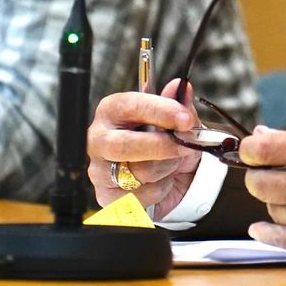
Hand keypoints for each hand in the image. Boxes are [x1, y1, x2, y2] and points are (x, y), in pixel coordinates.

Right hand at [87, 79, 202, 213]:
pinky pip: (140, 196)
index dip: (159, 111)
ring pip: (138, 172)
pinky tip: (160, 182)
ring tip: (171, 164)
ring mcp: (99, 170)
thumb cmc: (167, 144)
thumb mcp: (179, 123)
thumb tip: (181, 88)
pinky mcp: (106, 197)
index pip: (130, 106)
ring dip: (166, 169)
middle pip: (125, 145)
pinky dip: (159, 190)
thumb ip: (180, 106)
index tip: (184, 118)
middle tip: (186, 146)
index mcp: (113, 111)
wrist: (171, 180)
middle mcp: (99, 138)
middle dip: (162, 147)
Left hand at [241, 127, 285, 259]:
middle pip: (258, 183)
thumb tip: (261, 138)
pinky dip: (268, 231)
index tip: (252, 153)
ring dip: (278, 203)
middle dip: (261, 177)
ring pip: (271, 210)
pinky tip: (263, 226)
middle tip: (273, 175)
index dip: (250, 151)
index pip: (261, 151)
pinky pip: (279, 239)